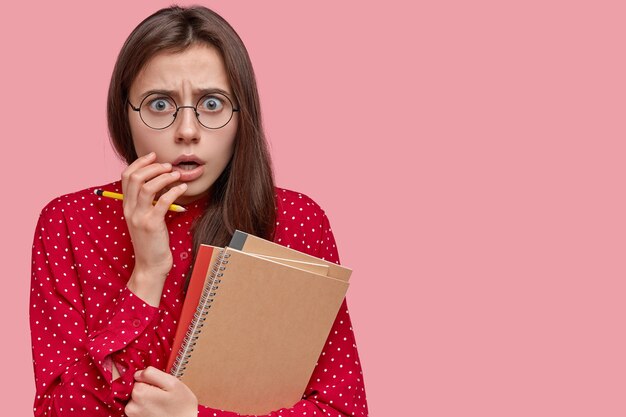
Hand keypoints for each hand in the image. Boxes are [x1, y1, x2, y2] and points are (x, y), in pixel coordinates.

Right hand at [122, 152, 186, 305]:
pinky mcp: (152, 224)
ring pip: (147, 186)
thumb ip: (147, 202)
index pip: (126, 176)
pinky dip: (174, 191)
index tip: (153, 156)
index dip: (139, 162)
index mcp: (126, 206)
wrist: (150, 265)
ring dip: (164, 176)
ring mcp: (140, 217)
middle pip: (135, 178)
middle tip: (168, 166)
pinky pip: (162, 201)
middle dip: (153, 167)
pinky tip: (182, 188)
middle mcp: (130, 210)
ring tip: (176, 175)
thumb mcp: (144, 218)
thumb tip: (160, 181)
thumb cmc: (152, 241)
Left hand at [125, 366, 197, 416]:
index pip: (139, 377)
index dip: (151, 380)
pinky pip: (138, 408)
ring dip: (147, 399)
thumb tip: (138, 373)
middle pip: (136, 388)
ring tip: (161, 404)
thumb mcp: (172, 382)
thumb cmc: (182, 406)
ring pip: (137, 399)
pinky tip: (157, 411)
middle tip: (163, 396)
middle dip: (148, 389)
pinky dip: (147, 408)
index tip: (161, 387)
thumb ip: (152, 373)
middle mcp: (132, 406)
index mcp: (139, 393)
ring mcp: (133, 415)